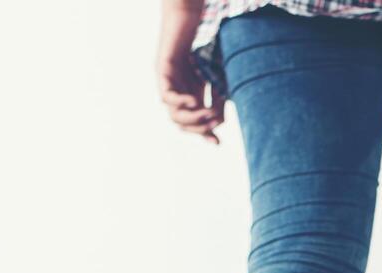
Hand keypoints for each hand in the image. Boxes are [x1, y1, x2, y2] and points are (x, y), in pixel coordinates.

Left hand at [158, 1, 224, 143]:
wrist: (187, 21)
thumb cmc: (202, 48)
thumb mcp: (214, 79)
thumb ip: (216, 100)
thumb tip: (219, 123)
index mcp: (187, 96)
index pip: (191, 124)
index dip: (203, 134)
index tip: (218, 142)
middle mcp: (174, 93)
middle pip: (180, 123)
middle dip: (198, 127)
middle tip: (214, 123)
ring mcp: (167, 83)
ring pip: (173, 113)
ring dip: (191, 117)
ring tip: (206, 112)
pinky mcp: (161, 72)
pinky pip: (166, 96)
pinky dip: (179, 102)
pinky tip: (193, 101)